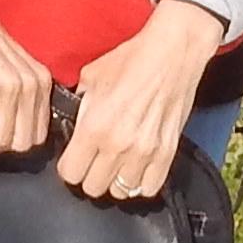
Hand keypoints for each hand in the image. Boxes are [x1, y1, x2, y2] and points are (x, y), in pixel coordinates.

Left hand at [60, 0, 227, 201]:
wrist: (173, 51)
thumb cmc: (131, 58)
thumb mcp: (91, 76)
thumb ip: (79, 106)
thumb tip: (73, 125)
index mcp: (94, 126)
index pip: (70, 173)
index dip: (69, 166)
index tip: (74, 158)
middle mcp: (118, 145)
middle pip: (93, 188)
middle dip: (89, 175)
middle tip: (94, 159)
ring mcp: (145, 152)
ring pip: (120, 192)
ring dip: (115, 179)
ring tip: (117, 162)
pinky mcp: (168, 152)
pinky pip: (149, 187)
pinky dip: (141, 182)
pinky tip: (137, 166)